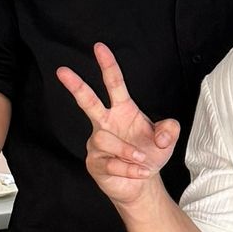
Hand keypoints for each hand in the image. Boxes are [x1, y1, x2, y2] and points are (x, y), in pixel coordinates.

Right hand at [54, 43, 179, 209]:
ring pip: (104, 139)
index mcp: (122, 110)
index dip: (108, 65)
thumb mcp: (166, 139)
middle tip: (62, 71)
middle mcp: (106, 123)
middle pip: (88, 101)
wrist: (142, 184)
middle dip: (76, 86)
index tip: (99, 47)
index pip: (114, 84)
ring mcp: (97, 143)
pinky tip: (140, 171)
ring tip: (142, 160)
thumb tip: (161, 136)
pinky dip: (129, 168)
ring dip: (127, 150)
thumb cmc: (149, 155)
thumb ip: (170, 130)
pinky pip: (110, 163)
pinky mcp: (94, 163)